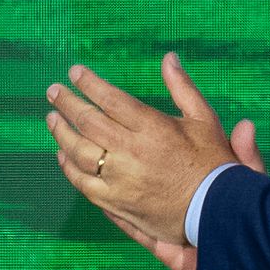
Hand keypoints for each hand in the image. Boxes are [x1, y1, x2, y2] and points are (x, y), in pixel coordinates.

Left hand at [47, 52, 263, 269]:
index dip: (89, 83)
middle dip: (67, 103)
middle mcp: (132, 151)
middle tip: (54, 91)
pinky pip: (83, 183)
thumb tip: (168, 57)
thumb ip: (182, 87)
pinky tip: (62, 156)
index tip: (75, 72)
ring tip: (52, 119)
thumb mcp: (204, 119)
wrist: (217, 212)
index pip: (110, 99)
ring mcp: (120, 180)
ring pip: (78, 152)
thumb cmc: (214, 163)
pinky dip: (68, 168)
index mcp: (153, 127)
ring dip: (61, 133)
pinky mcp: (116, 203)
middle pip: (88, 122)